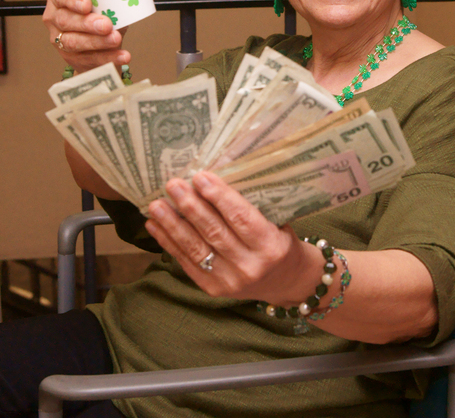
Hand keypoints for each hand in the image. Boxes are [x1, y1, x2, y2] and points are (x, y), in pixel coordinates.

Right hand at [43, 0, 155, 72]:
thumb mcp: (112, 1)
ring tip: (116, 39)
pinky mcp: (71, 59)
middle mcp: (55, 18)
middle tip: (107, 25)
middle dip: (87, 23)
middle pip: (66, 21)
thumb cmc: (102, 16)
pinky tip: (122, 56)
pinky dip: (108, 58)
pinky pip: (89, 59)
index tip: (88, 4)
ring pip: (74, 42)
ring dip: (97, 42)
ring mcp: (60, 40)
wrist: (101, 46)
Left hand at [145, 173, 319, 303]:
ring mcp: (229, 280)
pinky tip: (155, 225)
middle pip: (214, 232)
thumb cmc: (280, 242)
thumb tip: (211, 180)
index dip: (219, 196)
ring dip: (173, 224)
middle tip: (173, 184)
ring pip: (196, 248)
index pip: (241, 217)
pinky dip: (169, 243)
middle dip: (191, 206)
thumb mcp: (276, 222)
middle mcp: (249, 265)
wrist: (287, 282)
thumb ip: (249, 207)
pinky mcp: (212, 289)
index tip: (200, 176)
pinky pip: (187, 263)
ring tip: (156, 204)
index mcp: (270, 245)